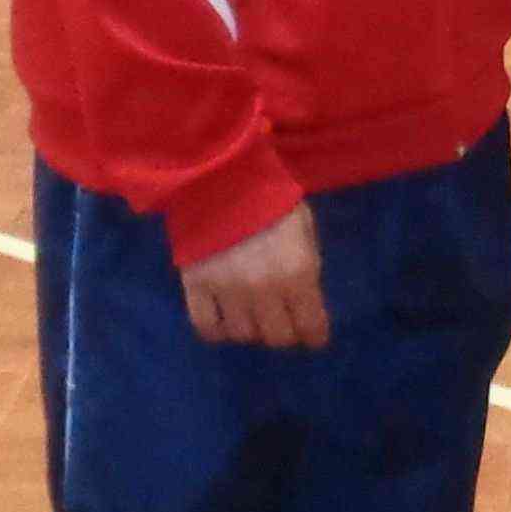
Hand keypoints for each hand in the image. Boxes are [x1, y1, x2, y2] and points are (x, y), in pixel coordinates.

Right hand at [181, 207, 328, 350]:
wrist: (220, 174)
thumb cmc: (270, 196)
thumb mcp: (304, 227)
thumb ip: (306, 265)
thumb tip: (305, 296)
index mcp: (298, 272)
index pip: (311, 326)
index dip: (314, 335)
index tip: (312, 335)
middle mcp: (265, 289)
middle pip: (277, 337)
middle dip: (284, 332)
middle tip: (282, 321)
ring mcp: (228, 291)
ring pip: (243, 335)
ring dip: (251, 329)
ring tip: (252, 316)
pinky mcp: (196, 287)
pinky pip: (206, 327)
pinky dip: (217, 330)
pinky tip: (223, 321)